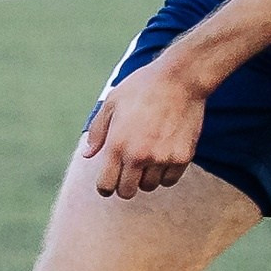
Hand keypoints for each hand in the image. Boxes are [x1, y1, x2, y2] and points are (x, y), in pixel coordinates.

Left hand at [82, 59, 208, 197]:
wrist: (180, 78)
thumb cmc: (143, 87)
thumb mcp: (112, 103)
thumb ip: (98, 132)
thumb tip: (87, 155)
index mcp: (117, 145)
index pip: (106, 186)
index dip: (105, 187)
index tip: (109, 181)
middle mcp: (139, 156)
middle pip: (127, 192)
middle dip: (124, 184)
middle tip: (129, 171)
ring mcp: (162, 158)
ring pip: (150, 186)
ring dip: (146, 177)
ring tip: (148, 158)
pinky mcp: (182, 157)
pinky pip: (170, 180)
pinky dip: (165, 174)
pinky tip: (164, 157)